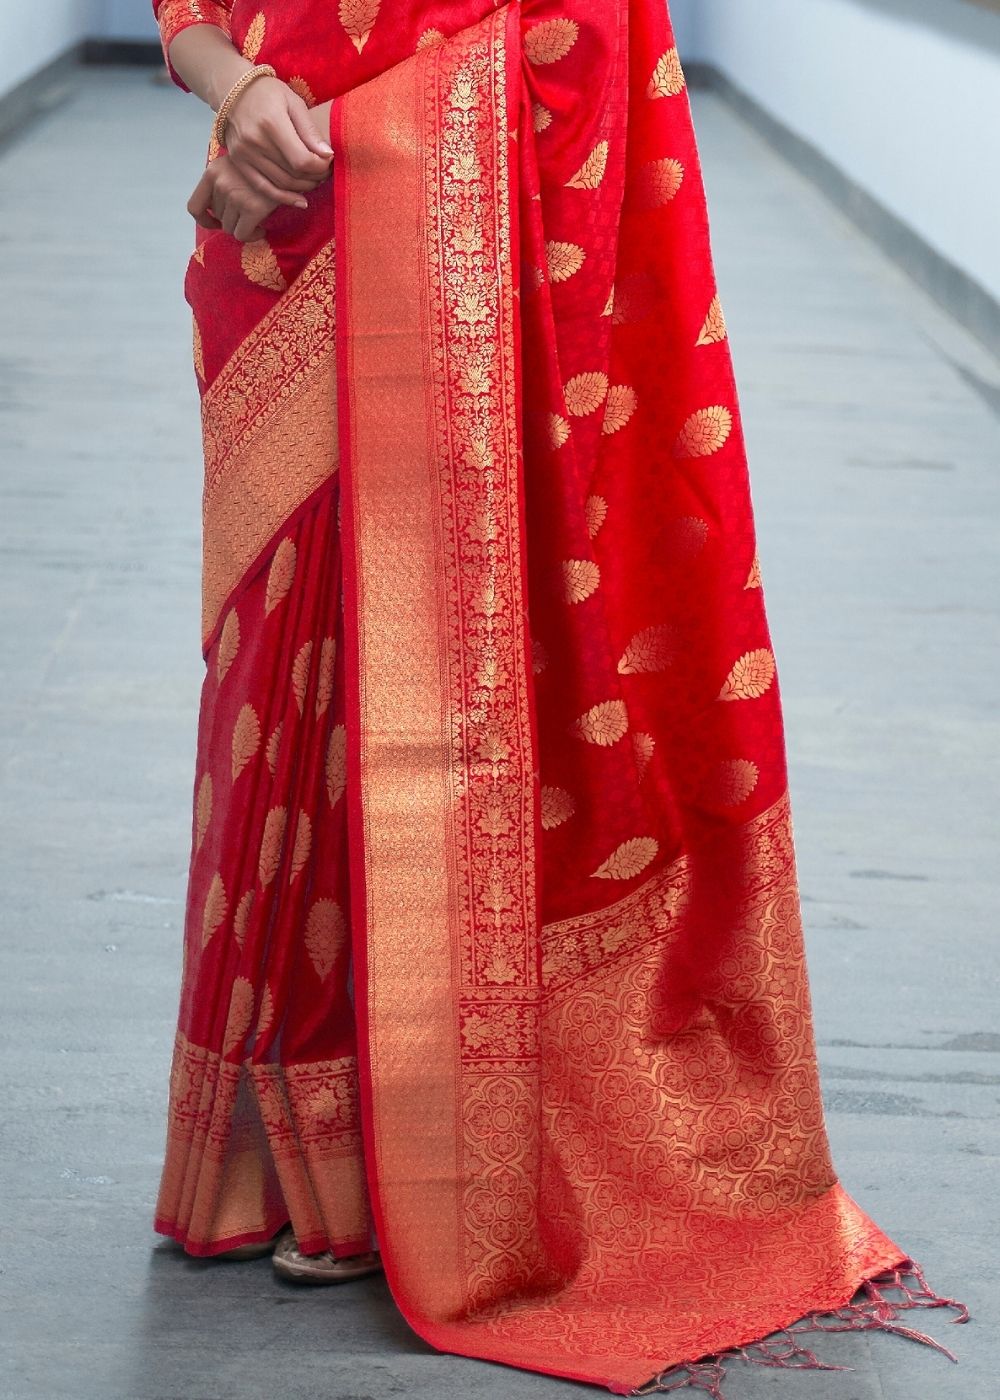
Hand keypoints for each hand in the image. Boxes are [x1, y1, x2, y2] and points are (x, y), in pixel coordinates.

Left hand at [187, 154, 282, 242]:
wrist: (289, 163)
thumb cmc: (263, 166)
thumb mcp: (235, 167)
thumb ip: (221, 184)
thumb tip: (215, 214)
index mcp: (211, 172)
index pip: (194, 207)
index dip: (204, 220)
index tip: (216, 222)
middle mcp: (220, 183)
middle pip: (217, 218)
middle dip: (231, 219)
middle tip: (247, 215)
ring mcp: (235, 196)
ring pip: (229, 228)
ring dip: (242, 228)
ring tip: (256, 221)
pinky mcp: (251, 208)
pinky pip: (242, 235)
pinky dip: (251, 236)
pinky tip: (261, 230)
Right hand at [223, 76, 332, 201]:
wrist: (233, 90)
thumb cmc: (268, 93)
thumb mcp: (294, 103)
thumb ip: (310, 131)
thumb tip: (328, 155)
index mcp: (271, 124)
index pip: (302, 160)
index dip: (320, 167)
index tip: (329, 162)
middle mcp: (255, 142)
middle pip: (293, 174)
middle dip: (315, 177)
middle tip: (325, 172)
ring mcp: (245, 155)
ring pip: (282, 184)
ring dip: (303, 187)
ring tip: (314, 180)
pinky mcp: (239, 163)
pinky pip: (264, 188)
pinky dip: (284, 198)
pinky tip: (300, 201)